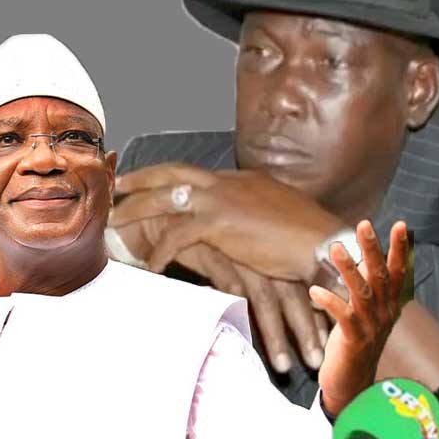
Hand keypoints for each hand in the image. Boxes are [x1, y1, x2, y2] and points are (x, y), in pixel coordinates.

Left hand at [112, 163, 345, 280]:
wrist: (325, 243)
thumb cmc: (310, 237)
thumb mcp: (279, 216)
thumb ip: (258, 215)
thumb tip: (249, 227)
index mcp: (242, 180)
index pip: (196, 173)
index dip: (169, 178)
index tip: (149, 183)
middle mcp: (228, 183)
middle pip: (173, 173)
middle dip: (141, 178)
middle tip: (115, 184)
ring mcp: (222, 200)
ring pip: (165, 199)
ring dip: (136, 211)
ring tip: (114, 224)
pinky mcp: (219, 224)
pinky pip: (176, 235)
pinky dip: (160, 251)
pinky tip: (150, 266)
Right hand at [117, 224, 328, 371]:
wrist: (154, 202)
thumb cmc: (198, 230)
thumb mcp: (232, 247)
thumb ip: (253, 269)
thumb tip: (275, 301)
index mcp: (269, 238)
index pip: (302, 278)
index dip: (314, 309)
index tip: (327, 340)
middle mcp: (258, 240)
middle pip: (291, 288)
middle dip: (306, 327)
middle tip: (317, 362)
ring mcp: (235, 244)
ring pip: (265, 294)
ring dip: (277, 333)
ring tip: (287, 366)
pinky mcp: (209, 248)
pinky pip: (230, 287)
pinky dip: (240, 315)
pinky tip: (246, 341)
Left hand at [310, 219, 409, 413]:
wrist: (354, 386)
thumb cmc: (358, 343)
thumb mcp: (367, 312)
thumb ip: (370, 285)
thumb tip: (370, 256)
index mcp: (390, 305)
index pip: (399, 272)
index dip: (400, 249)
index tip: (400, 225)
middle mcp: (384, 314)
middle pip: (381, 276)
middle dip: (373, 249)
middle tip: (364, 225)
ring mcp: (371, 328)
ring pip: (363, 293)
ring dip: (349, 269)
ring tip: (335, 248)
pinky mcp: (354, 342)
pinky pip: (343, 317)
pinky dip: (329, 302)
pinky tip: (314, 291)